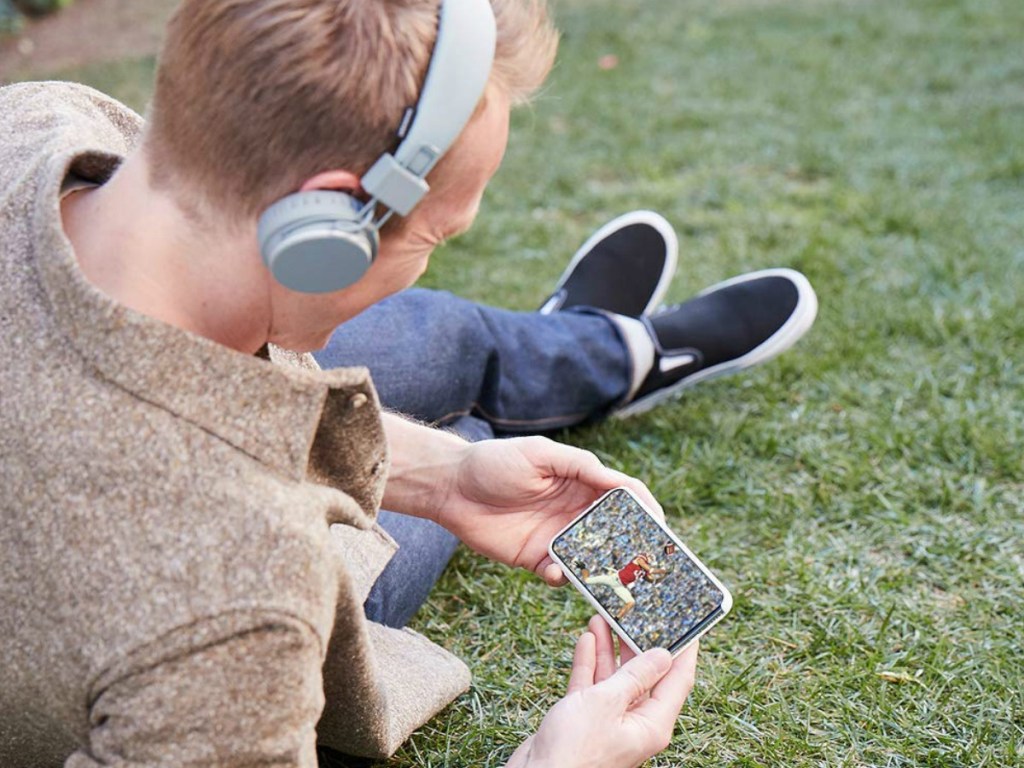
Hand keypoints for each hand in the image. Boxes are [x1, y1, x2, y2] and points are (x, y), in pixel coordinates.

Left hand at [433, 436, 661, 584]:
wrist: (450, 487)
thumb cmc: (494, 462)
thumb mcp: (540, 454)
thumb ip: (581, 466)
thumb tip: (622, 485)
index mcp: (581, 481)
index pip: (623, 497)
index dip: (646, 511)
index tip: (661, 529)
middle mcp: (575, 510)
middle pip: (615, 532)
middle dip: (631, 548)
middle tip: (646, 565)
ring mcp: (557, 536)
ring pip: (592, 559)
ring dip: (602, 569)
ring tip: (608, 579)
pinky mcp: (536, 558)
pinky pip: (560, 575)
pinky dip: (563, 577)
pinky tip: (553, 571)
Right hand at [507, 616, 698, 767]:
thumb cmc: (574, 751)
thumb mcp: (608, 703)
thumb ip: (635, 676)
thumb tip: (663, 656)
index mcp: (652, 724)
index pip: (678, 680)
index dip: (684, 650)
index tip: (688, 624)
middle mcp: (635, 722)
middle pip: (644, 675)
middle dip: (637, 643)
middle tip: (638, 614)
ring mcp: (610, 720)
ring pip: (615, 677)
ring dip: (609, 648)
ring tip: (605, 618)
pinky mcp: (586, 719)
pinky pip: (593, 685)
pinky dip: (590, 663)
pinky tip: (588, 640)